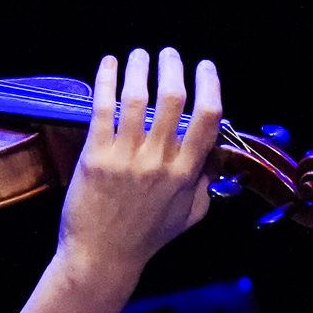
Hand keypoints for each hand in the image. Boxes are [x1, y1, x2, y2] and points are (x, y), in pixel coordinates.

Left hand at [55, 48, 222, 279]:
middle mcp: (159, 162)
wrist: (102, 258)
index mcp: (186, 173)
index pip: (208, 119)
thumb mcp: (190, 215)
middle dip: (174, 67)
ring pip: (137, 98)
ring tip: (139, 54)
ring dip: (140, 67)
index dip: (210, 85)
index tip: (205, 68)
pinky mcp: (96, 157)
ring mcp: (126, 159)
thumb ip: (205, 182)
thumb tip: (216, 154)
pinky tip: (109, 63)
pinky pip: (103, 109)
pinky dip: (107, 80)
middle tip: (168, 54)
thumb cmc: (146, 238)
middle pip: (174, 99)